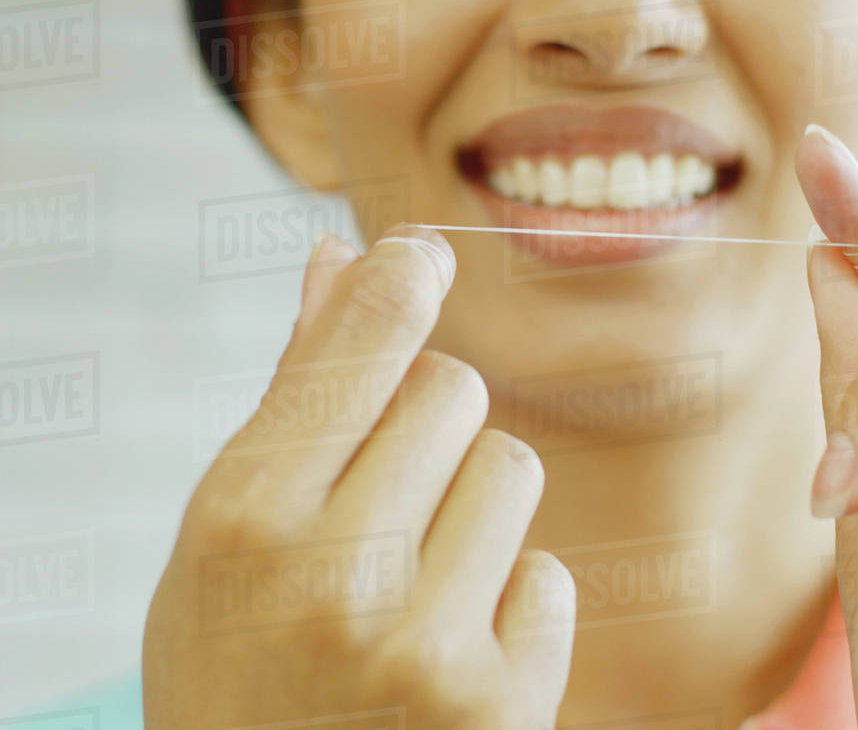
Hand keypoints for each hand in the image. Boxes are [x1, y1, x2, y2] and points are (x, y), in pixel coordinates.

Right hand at [143, 228, 573, 729]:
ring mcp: (417, 645)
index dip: (397, 285)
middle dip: (434, 427)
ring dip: (478, 512)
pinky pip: (549, 577)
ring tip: (417, 587)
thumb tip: (340, 259)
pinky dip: (514, 606)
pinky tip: (454, 655)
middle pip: (452, 391)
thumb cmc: (244, 666)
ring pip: (512, 469)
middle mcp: (326, 575)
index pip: (351, 352)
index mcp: (242, 519)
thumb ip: (294, 396)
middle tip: (387, 502)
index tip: (422, 253)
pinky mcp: (496, 704)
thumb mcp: (227, 540)